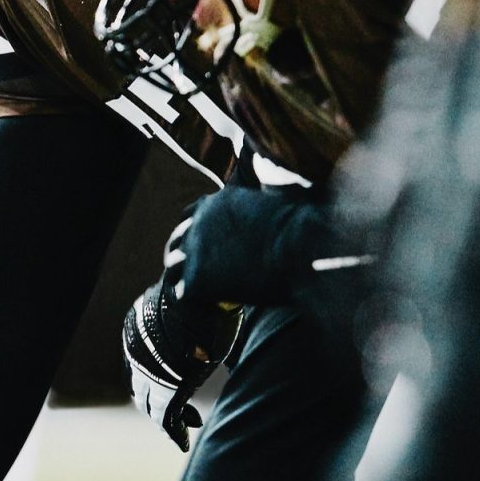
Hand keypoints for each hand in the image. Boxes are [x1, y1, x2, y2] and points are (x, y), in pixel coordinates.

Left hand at [123, 215, 242, 451]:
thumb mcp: (195, 304)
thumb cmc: (209, 291)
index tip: (177, 384)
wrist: (206, 291)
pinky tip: (184, 442)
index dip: (156, 377)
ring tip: (188, 426)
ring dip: (168, 418)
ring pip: (150, 403)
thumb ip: (195, 317)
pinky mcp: (167, 387)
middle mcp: (137, 348)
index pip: (141, 360)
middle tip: (185, 412)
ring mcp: (149, 369)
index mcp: (140, 325)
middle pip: (141, 384)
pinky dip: (174, 432)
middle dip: (159, 401)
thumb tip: (218, 314)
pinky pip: (165, 417)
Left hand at [178, 185, 354, 308]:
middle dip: (186, 258)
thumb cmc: (305, 228)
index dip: (198, 235)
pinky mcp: (196, 278)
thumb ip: (264, 187)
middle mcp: (199, 221)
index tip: (209, 250)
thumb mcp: (281, 196)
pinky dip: (197, 303)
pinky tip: (213, 309)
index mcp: (218, 201)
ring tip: (204, 296)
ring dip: (187, 280)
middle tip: (200, 276)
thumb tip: (265, 171)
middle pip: (176, 242)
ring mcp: (194, 249)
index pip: (191, 216)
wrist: (305, 253)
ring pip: (174, 267)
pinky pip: (184, 294)